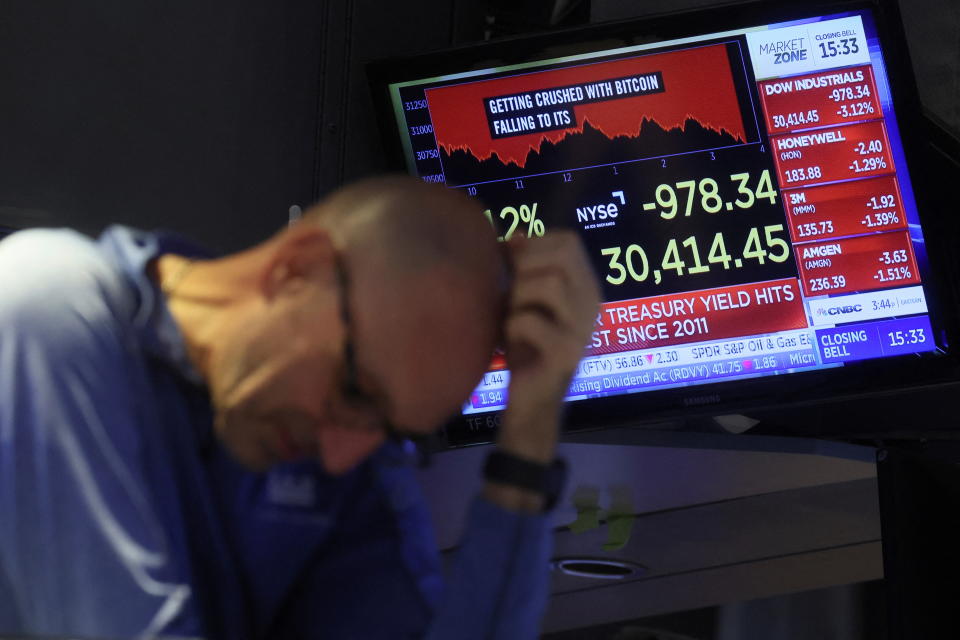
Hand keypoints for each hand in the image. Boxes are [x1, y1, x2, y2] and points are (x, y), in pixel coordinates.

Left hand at [497, 231, 599, 461]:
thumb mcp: (521, 300)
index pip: (568, 241)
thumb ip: (521, 266)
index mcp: (584, 286)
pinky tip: (511, 340)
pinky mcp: (568, 354)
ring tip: (511, 316)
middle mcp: (592, 303)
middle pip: (562, 256)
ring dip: (519, 296)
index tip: (513, 267)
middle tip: (512, 294)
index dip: (533, 246)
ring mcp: (583, 329)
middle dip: (525, 267)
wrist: (530, 401)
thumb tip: (515, 234)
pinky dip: (512, 326)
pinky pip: (532, 322)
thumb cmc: (525, 347)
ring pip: (551, 284)